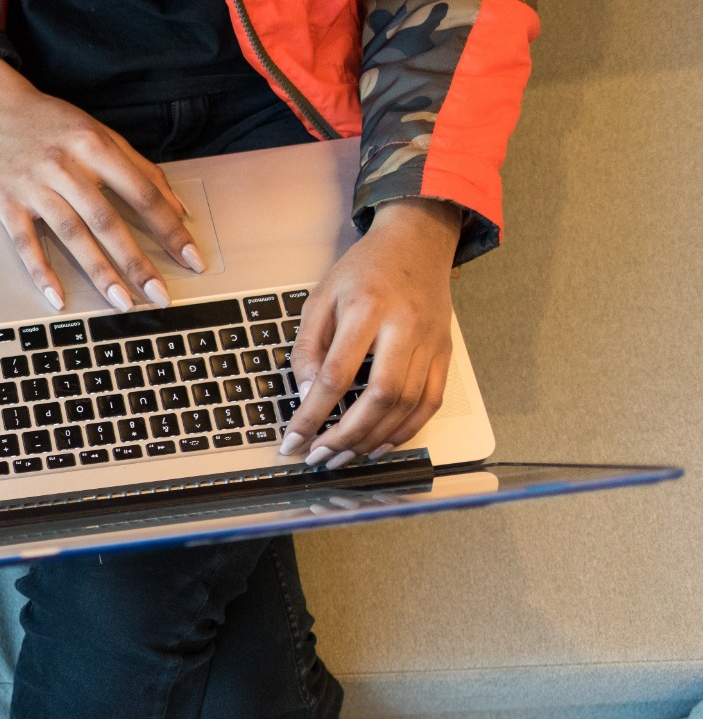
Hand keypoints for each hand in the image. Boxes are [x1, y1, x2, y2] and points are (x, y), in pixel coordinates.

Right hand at [0, 60, 203, 310]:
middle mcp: (66, 166)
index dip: (169, 227)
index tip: (191, 257)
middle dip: (137, 261)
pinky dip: (41, 270)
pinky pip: (25, 242)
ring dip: (99, 271)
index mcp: (95, 146)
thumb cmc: (52, 123)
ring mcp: (34, 186)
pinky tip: (58, 297)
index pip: (142, 192)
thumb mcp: (100, 133)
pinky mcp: (6, 202)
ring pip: (71, 234)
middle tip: (160, 295)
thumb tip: (178, 208)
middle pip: (107, 220)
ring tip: (122, 302)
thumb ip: (139, 168)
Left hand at [280, 198, 462, 467]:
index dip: (313, 415)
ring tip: (343, 457)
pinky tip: (380, 445)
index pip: (337, 375)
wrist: (416, 241)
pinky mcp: (445, 352)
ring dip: (373, 440)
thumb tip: (308, 395)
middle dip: (346, 436)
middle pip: (380, 397)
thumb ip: (308, 348)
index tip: (293, 441)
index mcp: (366, 309)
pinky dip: (406, 430)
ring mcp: (430, 341)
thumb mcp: (320, 299)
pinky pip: (430, 402)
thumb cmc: (362, 270)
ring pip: (407, 405)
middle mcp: (404, 327)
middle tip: (319, 458)